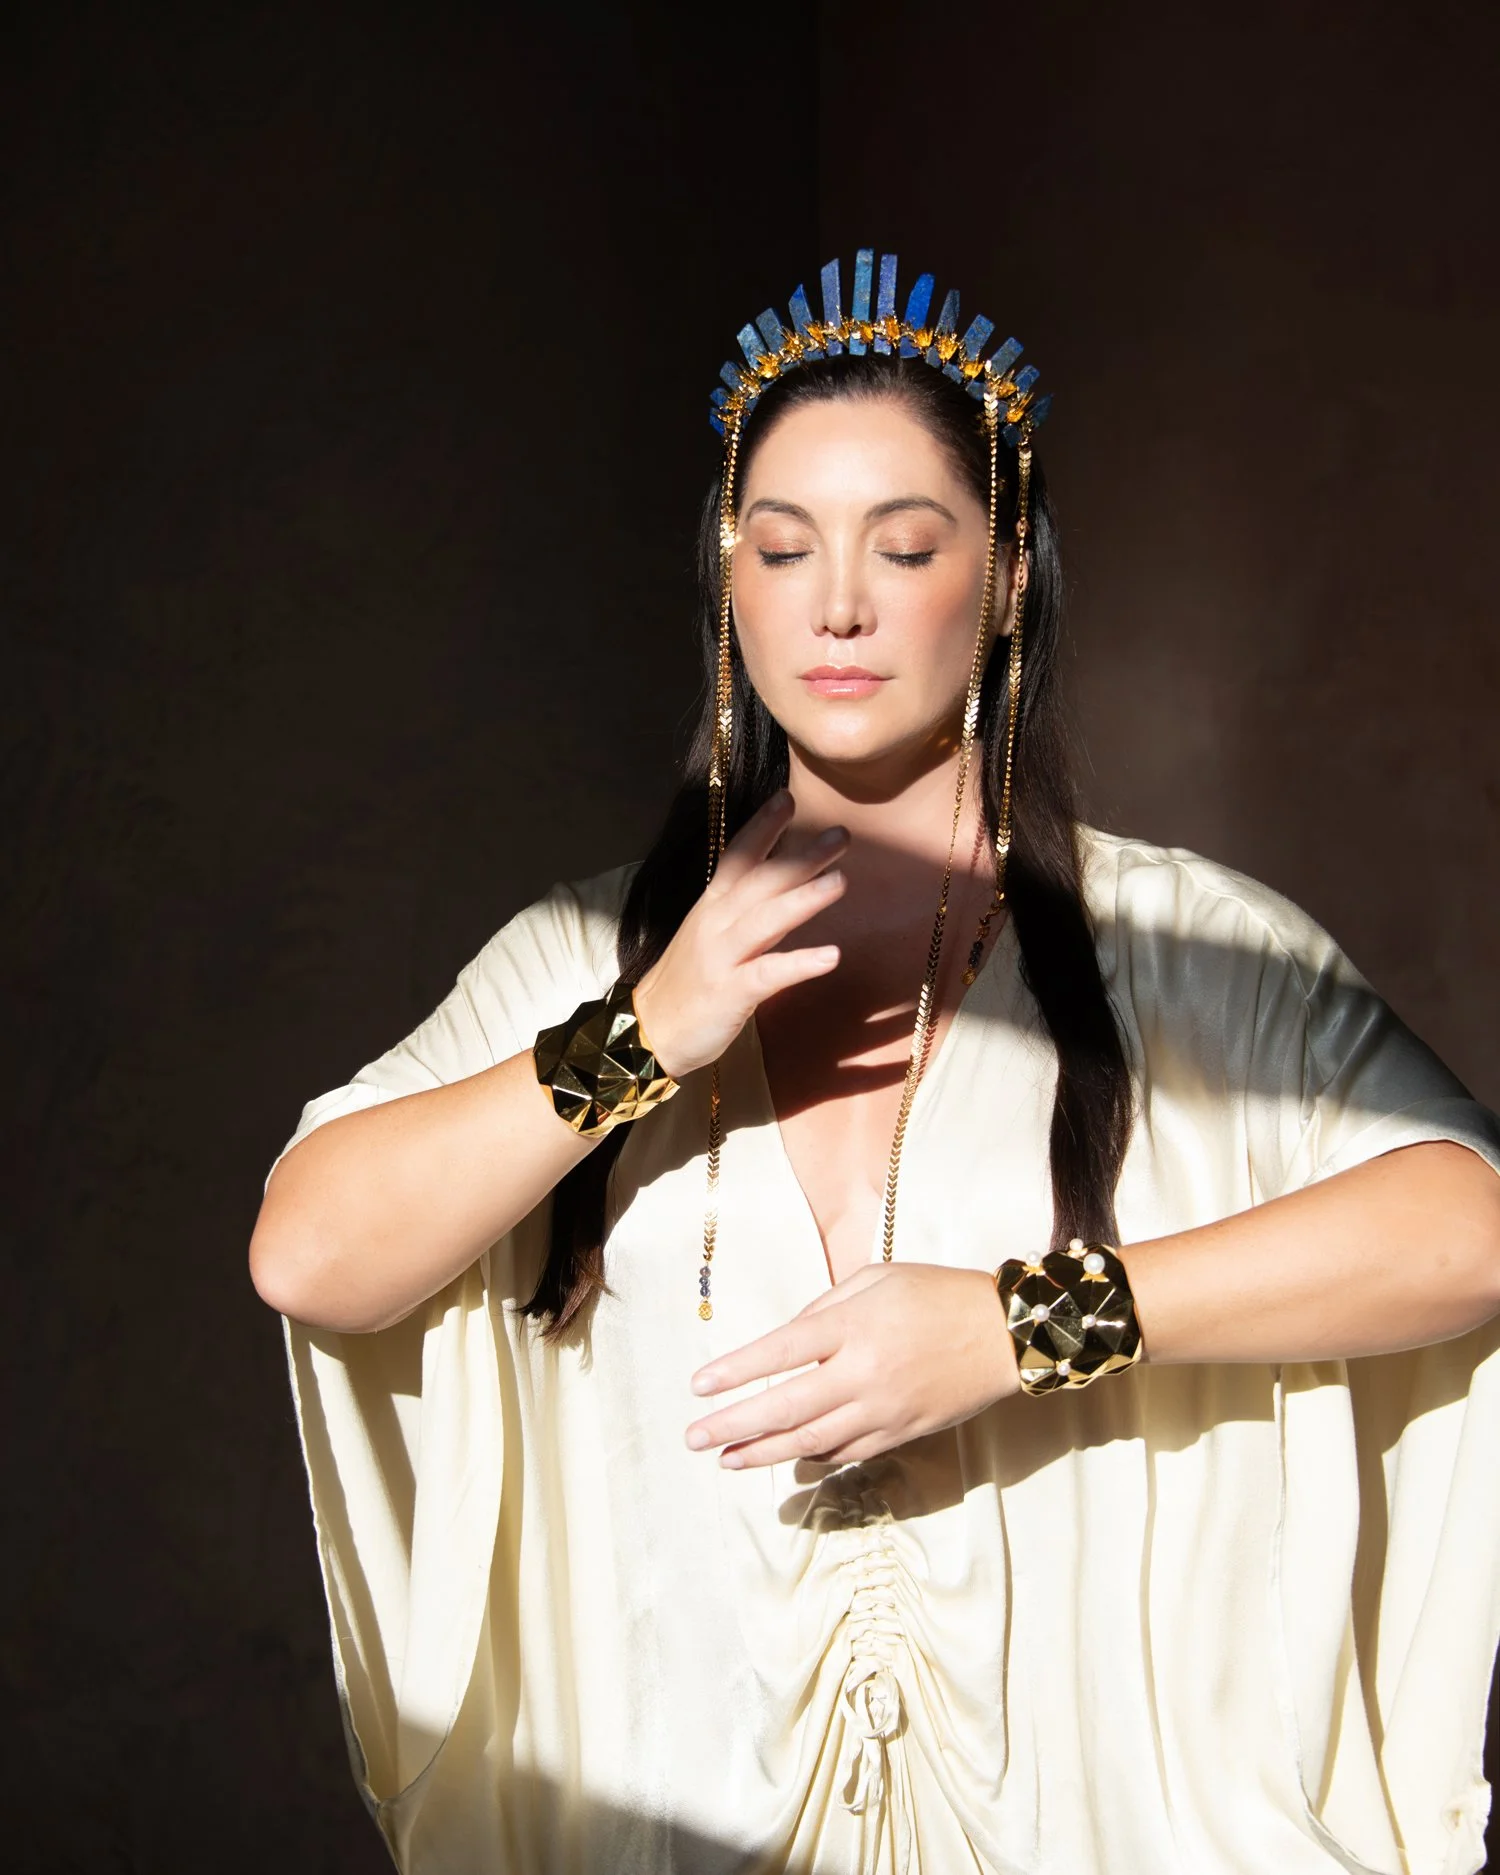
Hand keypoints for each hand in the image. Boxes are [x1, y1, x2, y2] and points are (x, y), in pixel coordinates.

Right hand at [633, 789, 848, 1080]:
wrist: (647, 1032)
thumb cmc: (687, 983)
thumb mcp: (711, 935)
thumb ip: (744, 909)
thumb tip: (785, 881)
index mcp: (711, 906)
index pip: (738, 855)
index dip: (763, 826)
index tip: (789, 798)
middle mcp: (716, 923)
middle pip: (760, 881)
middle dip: (800, 856)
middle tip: (842, 834)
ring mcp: (722, 957)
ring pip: (765, 919)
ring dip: (803, 898)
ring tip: (840, 881)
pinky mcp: (730, 993)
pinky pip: (768, 974)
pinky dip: (799, 963)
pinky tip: (832, 956)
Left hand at [684, 1263, 1020, 1467]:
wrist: (1004, 1335)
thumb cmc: (937, 1294)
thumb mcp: (877, 1278)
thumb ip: (825, 1306)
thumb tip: (784, 1342)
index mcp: (853, 1326)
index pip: (779, 1352)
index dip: (735, 1372)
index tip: (698, 1387)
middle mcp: (863, 1373)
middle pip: (784, 1408)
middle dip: (733, 1426)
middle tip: (694, 1438)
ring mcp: (882, 1410)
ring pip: (810, 1442)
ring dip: (762, 1454)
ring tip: (726, 1460)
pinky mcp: (901, 1433)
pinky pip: (846, 1452)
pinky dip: (811, 1458)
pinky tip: (784, 1459)